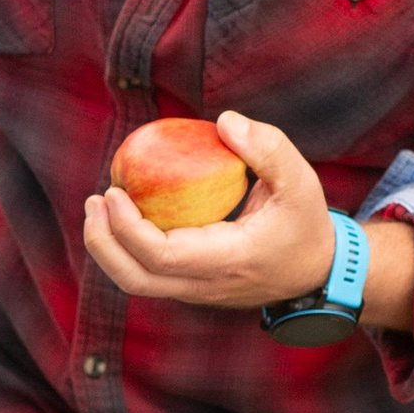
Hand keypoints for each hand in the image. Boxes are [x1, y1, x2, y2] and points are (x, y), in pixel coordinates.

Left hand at [81, 112, 413, 327]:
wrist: (318, 271)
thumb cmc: (306, 223)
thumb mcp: (301, 181)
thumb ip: (268, 148)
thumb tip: (224, 121)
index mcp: (228, 262)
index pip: (161, 256)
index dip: (127, 228)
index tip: (113, 191)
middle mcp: (205, 285)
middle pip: (135, 279)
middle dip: (103, 242)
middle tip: (95, 199)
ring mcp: (196, 291)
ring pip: (137, 282)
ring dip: (108, 247)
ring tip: (100, 205)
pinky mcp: (192, 286)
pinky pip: (148, 273)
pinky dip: (127, 247)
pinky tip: (125, 211)